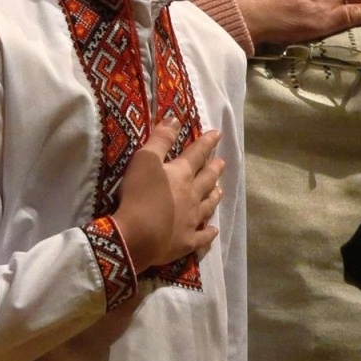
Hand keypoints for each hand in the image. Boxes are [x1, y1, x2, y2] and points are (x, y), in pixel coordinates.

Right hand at [112, 120, 223, 272]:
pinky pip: (202, 237)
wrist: (138, 235)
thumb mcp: (144, 159)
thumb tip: (175, 119)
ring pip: (207, 206)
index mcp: (181, 174)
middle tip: (222, 162)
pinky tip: (214, 230)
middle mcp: (192, 195)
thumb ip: (160, 139)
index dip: (206, 143)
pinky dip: (209, 233)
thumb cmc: (139, 193)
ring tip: (220, 190)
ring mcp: (191, 220)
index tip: (217, 134)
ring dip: (214, 197)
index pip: (196, 154)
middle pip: (206, 180)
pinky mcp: (186, 241)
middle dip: (214, 169)